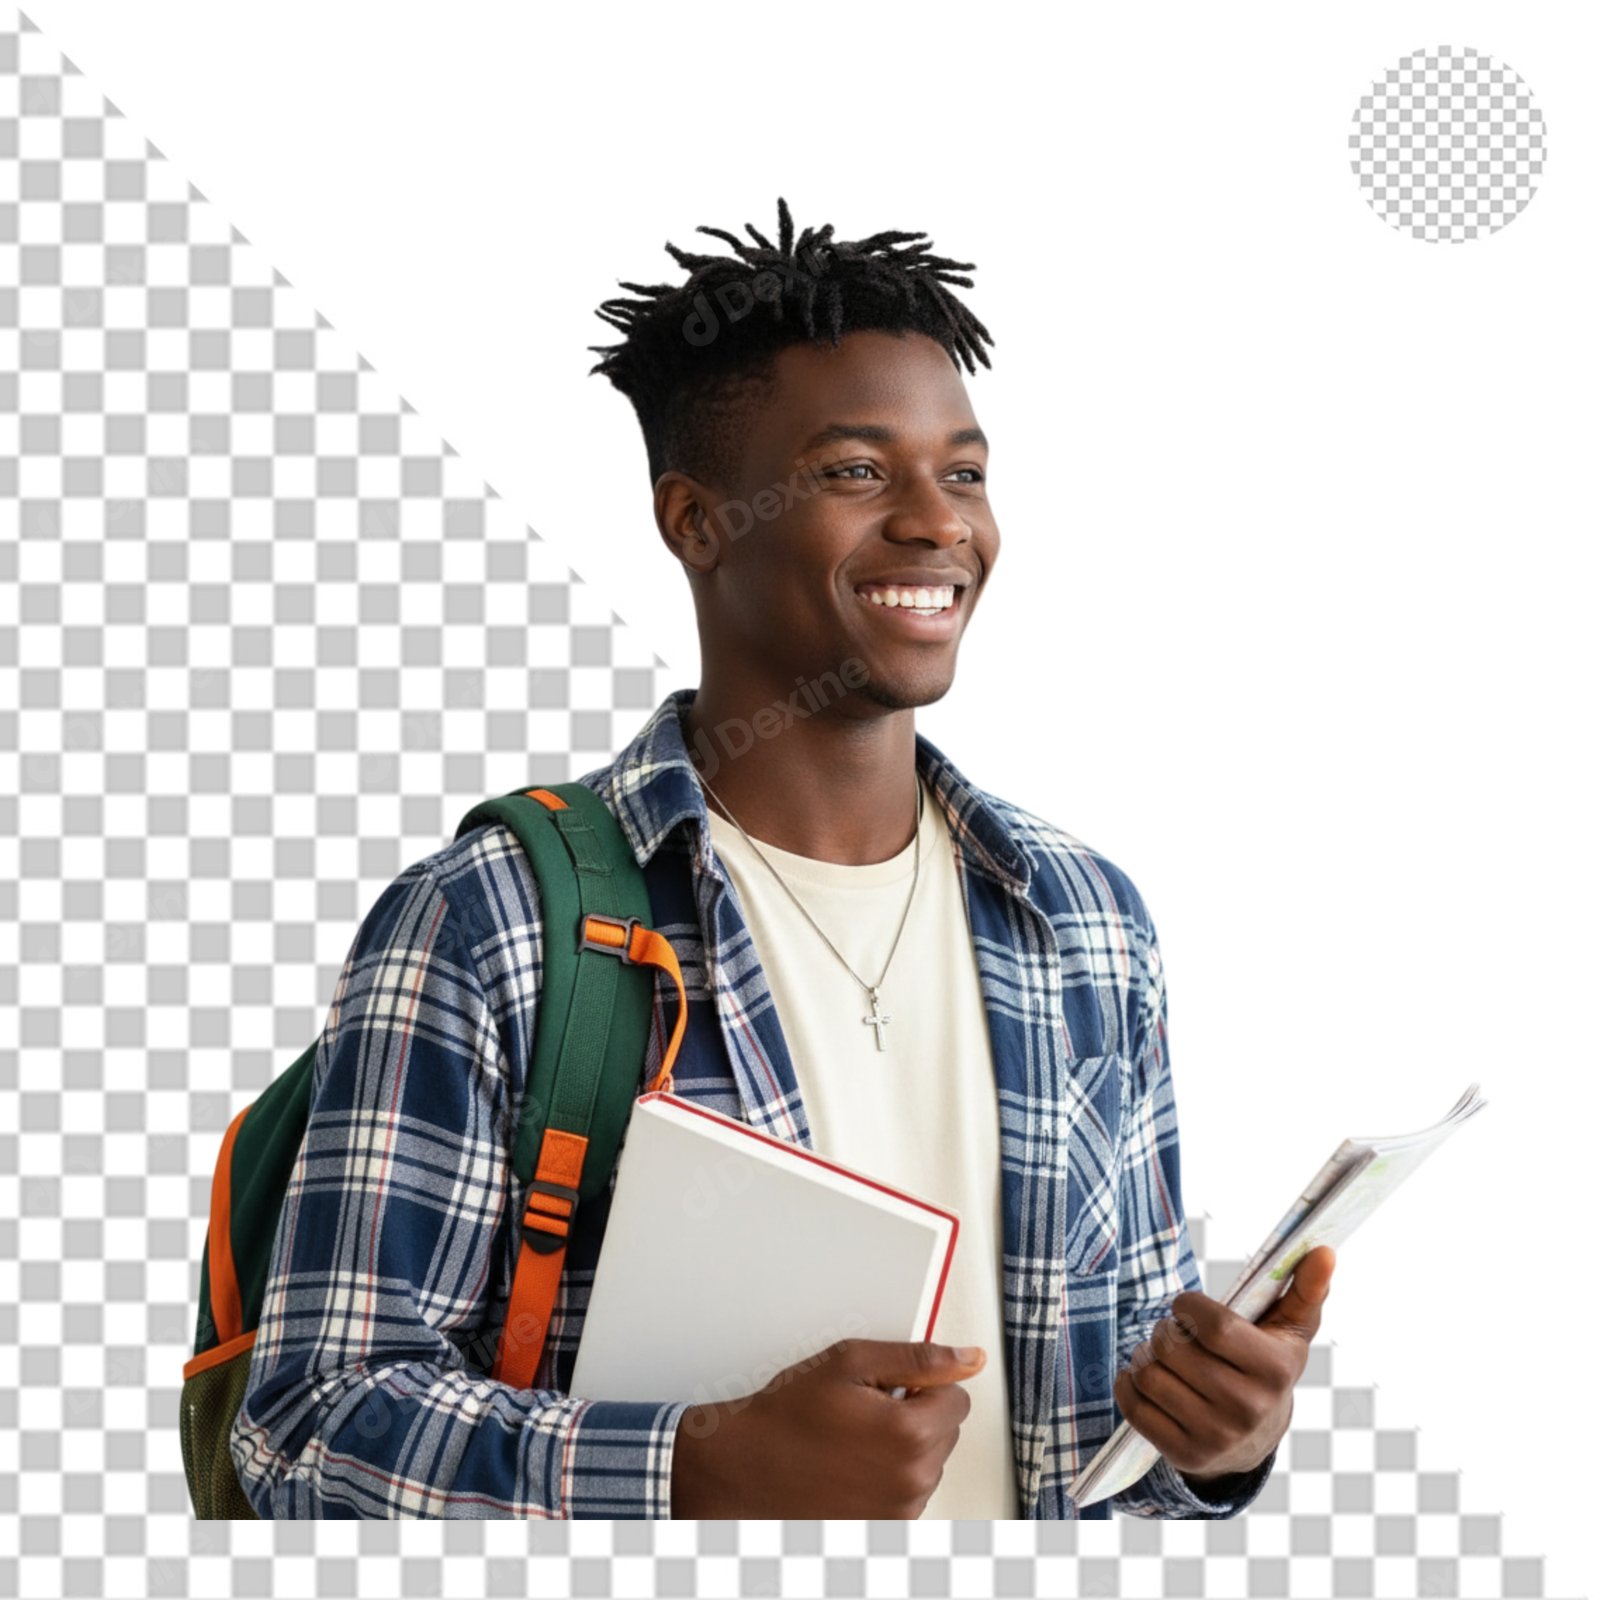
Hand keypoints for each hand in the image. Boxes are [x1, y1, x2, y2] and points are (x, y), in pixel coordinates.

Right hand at [670, 1337, 987, 1517]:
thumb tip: (968, 1360)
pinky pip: (909, 1493)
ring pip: (929, 1463)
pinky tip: (852, 1467)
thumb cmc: (787, 1417)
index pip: (957, 1398)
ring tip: (853, 1439)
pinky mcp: (885, 1530)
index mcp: (909, 1433)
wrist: (744, 1469)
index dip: (922, 1385)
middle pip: (946, 1432)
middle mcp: (912, 1480)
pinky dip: (889, 1478)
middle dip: (915, 1415)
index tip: (889, 1388)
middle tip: (864, 1409)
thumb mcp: (850, 1363)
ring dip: (904, 1448)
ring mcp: (900, 1511)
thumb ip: (917, 1358)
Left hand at [1113, 1245, 1335, 1482]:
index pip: (1214, 1325)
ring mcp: (1216, 1437)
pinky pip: (1133, 1405)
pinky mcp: (1186, 1455)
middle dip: (1165, 1330)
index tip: (1187, 1306)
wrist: (1255, 1439)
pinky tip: (1147, 1380)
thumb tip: (1324, 1251)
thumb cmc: (1266, 1366)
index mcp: (1276, 1372)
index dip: (1188, 1306)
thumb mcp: (1290, 1330)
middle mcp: (1248, 1410)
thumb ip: (1306, 1288)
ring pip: (1149, 1374)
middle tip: (1175, 1333)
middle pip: (1173, 1347)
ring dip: (1145, 1355)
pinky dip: (1129, 1383)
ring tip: (1162, 1356)